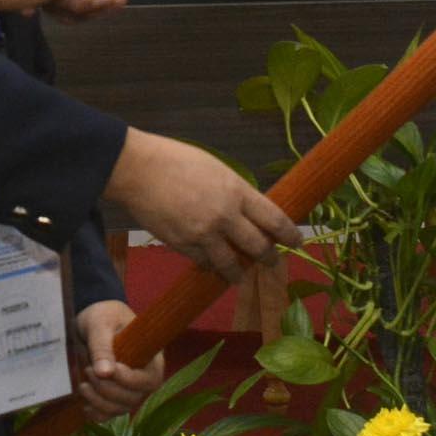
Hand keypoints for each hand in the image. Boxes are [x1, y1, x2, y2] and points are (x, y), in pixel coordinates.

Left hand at [72, 298, 162, 420]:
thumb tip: (105, 373)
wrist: (91, 321)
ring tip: (83, 385)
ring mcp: (129, 390)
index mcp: (151, 357)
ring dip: (99, 403)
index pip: (149, 379)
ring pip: (120, 408)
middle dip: (108, 390)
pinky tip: (84, 403)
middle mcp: (144, 377)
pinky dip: (96, 413)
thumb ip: (103, 347)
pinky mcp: (114, 397)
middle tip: (88, 371)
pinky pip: (109, 414)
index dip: (128, 380)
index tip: (106, 369)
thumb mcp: (100, 325)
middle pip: (134, 398)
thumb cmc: (103, 315)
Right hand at [103, 128, 298, 281]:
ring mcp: (204, 234)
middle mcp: (225, 216)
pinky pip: (204, 264)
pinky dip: (211, 266)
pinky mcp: (183, 246)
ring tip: (241, 275)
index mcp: (236, 190)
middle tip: (272, 262)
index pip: (274, 219)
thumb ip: (234, 192)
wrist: (139, 170)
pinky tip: (212, 265)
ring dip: (239, 272)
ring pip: (231, 264)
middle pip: (258, 247)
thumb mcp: (216, 169)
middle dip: (268, 258)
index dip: (289, 234)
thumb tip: (248, 212)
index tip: (297, 241)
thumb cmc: (176, 160)